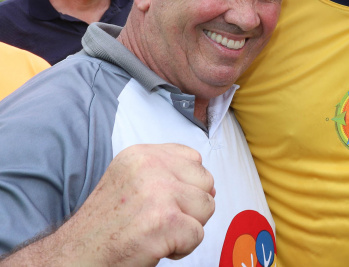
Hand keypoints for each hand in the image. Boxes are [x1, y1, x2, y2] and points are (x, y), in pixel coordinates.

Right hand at [57, 144, 213, 264]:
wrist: (75, 256)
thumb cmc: (106, 226)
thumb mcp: (132, 183)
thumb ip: (168, 174)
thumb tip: (211, 187)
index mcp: (141, 154)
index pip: (193, 158)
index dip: (186, 185)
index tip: (162, 202)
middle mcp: (150, 167)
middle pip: (205, 181)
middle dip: (190, 207)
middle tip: (157, 220)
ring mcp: (158, 192)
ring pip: (207, 207)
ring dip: (188, 227)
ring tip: (157, 232)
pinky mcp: (165, 221)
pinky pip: (198, 234)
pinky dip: (182, 248)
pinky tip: (155, 246)